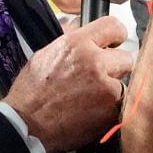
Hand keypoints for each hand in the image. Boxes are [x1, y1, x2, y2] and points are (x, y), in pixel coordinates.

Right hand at [3, 16, 134, 152]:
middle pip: (126, 57)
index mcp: (76, 44)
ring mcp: (105, 87)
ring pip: (126, 83)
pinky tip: (93, 112)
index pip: (113, 26)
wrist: (26, 126)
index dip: (116, 35)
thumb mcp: (45, 55)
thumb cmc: (31, 94)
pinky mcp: (112, 110)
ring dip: (114, 90)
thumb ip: (71, 41)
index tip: (115, 43)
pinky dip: (111, 109)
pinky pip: (122, 105)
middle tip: (100, 78)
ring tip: (91, 99)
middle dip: (116, 67)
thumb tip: (83, 27)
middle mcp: (94, 62)